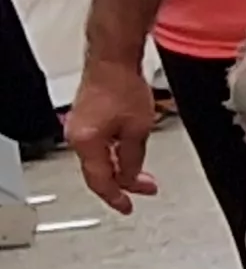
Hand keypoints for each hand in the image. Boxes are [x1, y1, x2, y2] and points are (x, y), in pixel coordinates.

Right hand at [65, 58, 155, 212]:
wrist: (113, 61)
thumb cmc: (123, 87)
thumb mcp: (138, 129)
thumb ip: (134, 158)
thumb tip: (132, 178)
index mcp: (87, 142)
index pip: (100, 181)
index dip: (116, 197)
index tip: (128, 207)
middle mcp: (78, 137)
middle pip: (99, 172)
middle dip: (124, 183)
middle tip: (146, 189)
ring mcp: (79, 128)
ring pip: (99, 160)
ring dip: (121, 168)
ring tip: (143, 173)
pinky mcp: (85, 120)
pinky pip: (98, 147)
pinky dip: (114, 155)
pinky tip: (128, 155)